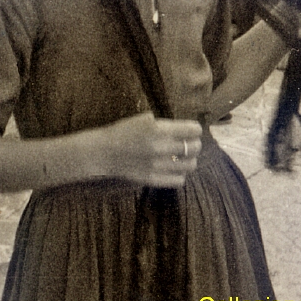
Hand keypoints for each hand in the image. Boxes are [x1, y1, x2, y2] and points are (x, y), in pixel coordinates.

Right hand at [84, 112, 202, 188]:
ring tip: (184, 157)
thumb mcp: (144, 120)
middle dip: (196, 144)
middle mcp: (161, 148)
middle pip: (194, 148)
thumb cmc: (123, 131)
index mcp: (159, 130)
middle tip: (192, 143)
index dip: (196, 129)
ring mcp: (157, 165)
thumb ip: (166, 124)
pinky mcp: (152, 179)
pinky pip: (178, 180)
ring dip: (190, 160)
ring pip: (190, 165)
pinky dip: (180, 174)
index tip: (194, 130)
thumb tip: (185, 128)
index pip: (192, 130)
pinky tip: (175, 169)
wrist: (103, 151)